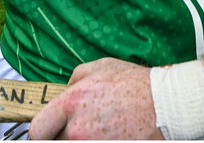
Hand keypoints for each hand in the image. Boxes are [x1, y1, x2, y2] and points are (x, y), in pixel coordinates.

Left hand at [29, 58, 161, 139]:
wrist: (165, 105)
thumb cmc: (136, 85)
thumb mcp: (102, 67)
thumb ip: (76, 77)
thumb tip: (66, 88)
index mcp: (71, 103)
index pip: (38, 130)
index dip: (41, 133)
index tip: (46, 133)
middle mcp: (77, 129)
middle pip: (56, 142)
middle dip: (63, 135)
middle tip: (80, 127)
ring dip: (82, 139)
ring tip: (101, 128)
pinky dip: (99, 142)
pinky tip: (111, 134)